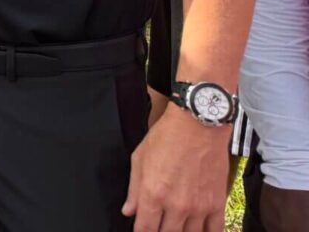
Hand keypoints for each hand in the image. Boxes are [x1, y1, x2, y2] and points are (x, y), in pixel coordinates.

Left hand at [122, 104, 228, 230]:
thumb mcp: (140, 159)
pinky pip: (215, 231)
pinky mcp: (217, 204)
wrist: (198, 125)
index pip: (145, 229)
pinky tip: (199, 231)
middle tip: (159, 226)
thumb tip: (129, 211)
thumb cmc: (166, 137)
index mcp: (153, 194)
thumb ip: (134, 189)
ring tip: (176, 227)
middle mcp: (176, 205)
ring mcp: (199, 207)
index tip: (142, 231)